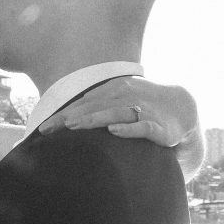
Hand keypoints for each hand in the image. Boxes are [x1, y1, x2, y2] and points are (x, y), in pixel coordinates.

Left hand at [38, 78, 197, 148]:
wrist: (180, 106)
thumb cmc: (140, 106)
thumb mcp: (117, 102)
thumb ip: (95, 108)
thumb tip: (64, 121)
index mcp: (113, 91)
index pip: (83, 104)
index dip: (62, 114)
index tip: (42, 128)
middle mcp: (126, 97)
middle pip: (93, 107)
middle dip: (70, 117)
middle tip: (49, 129)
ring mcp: (143, 110)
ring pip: (115, 113)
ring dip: (94, 119)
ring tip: (73, 125)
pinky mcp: (159, 127)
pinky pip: (143, 127)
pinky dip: (129, 129)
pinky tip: (114, 131)